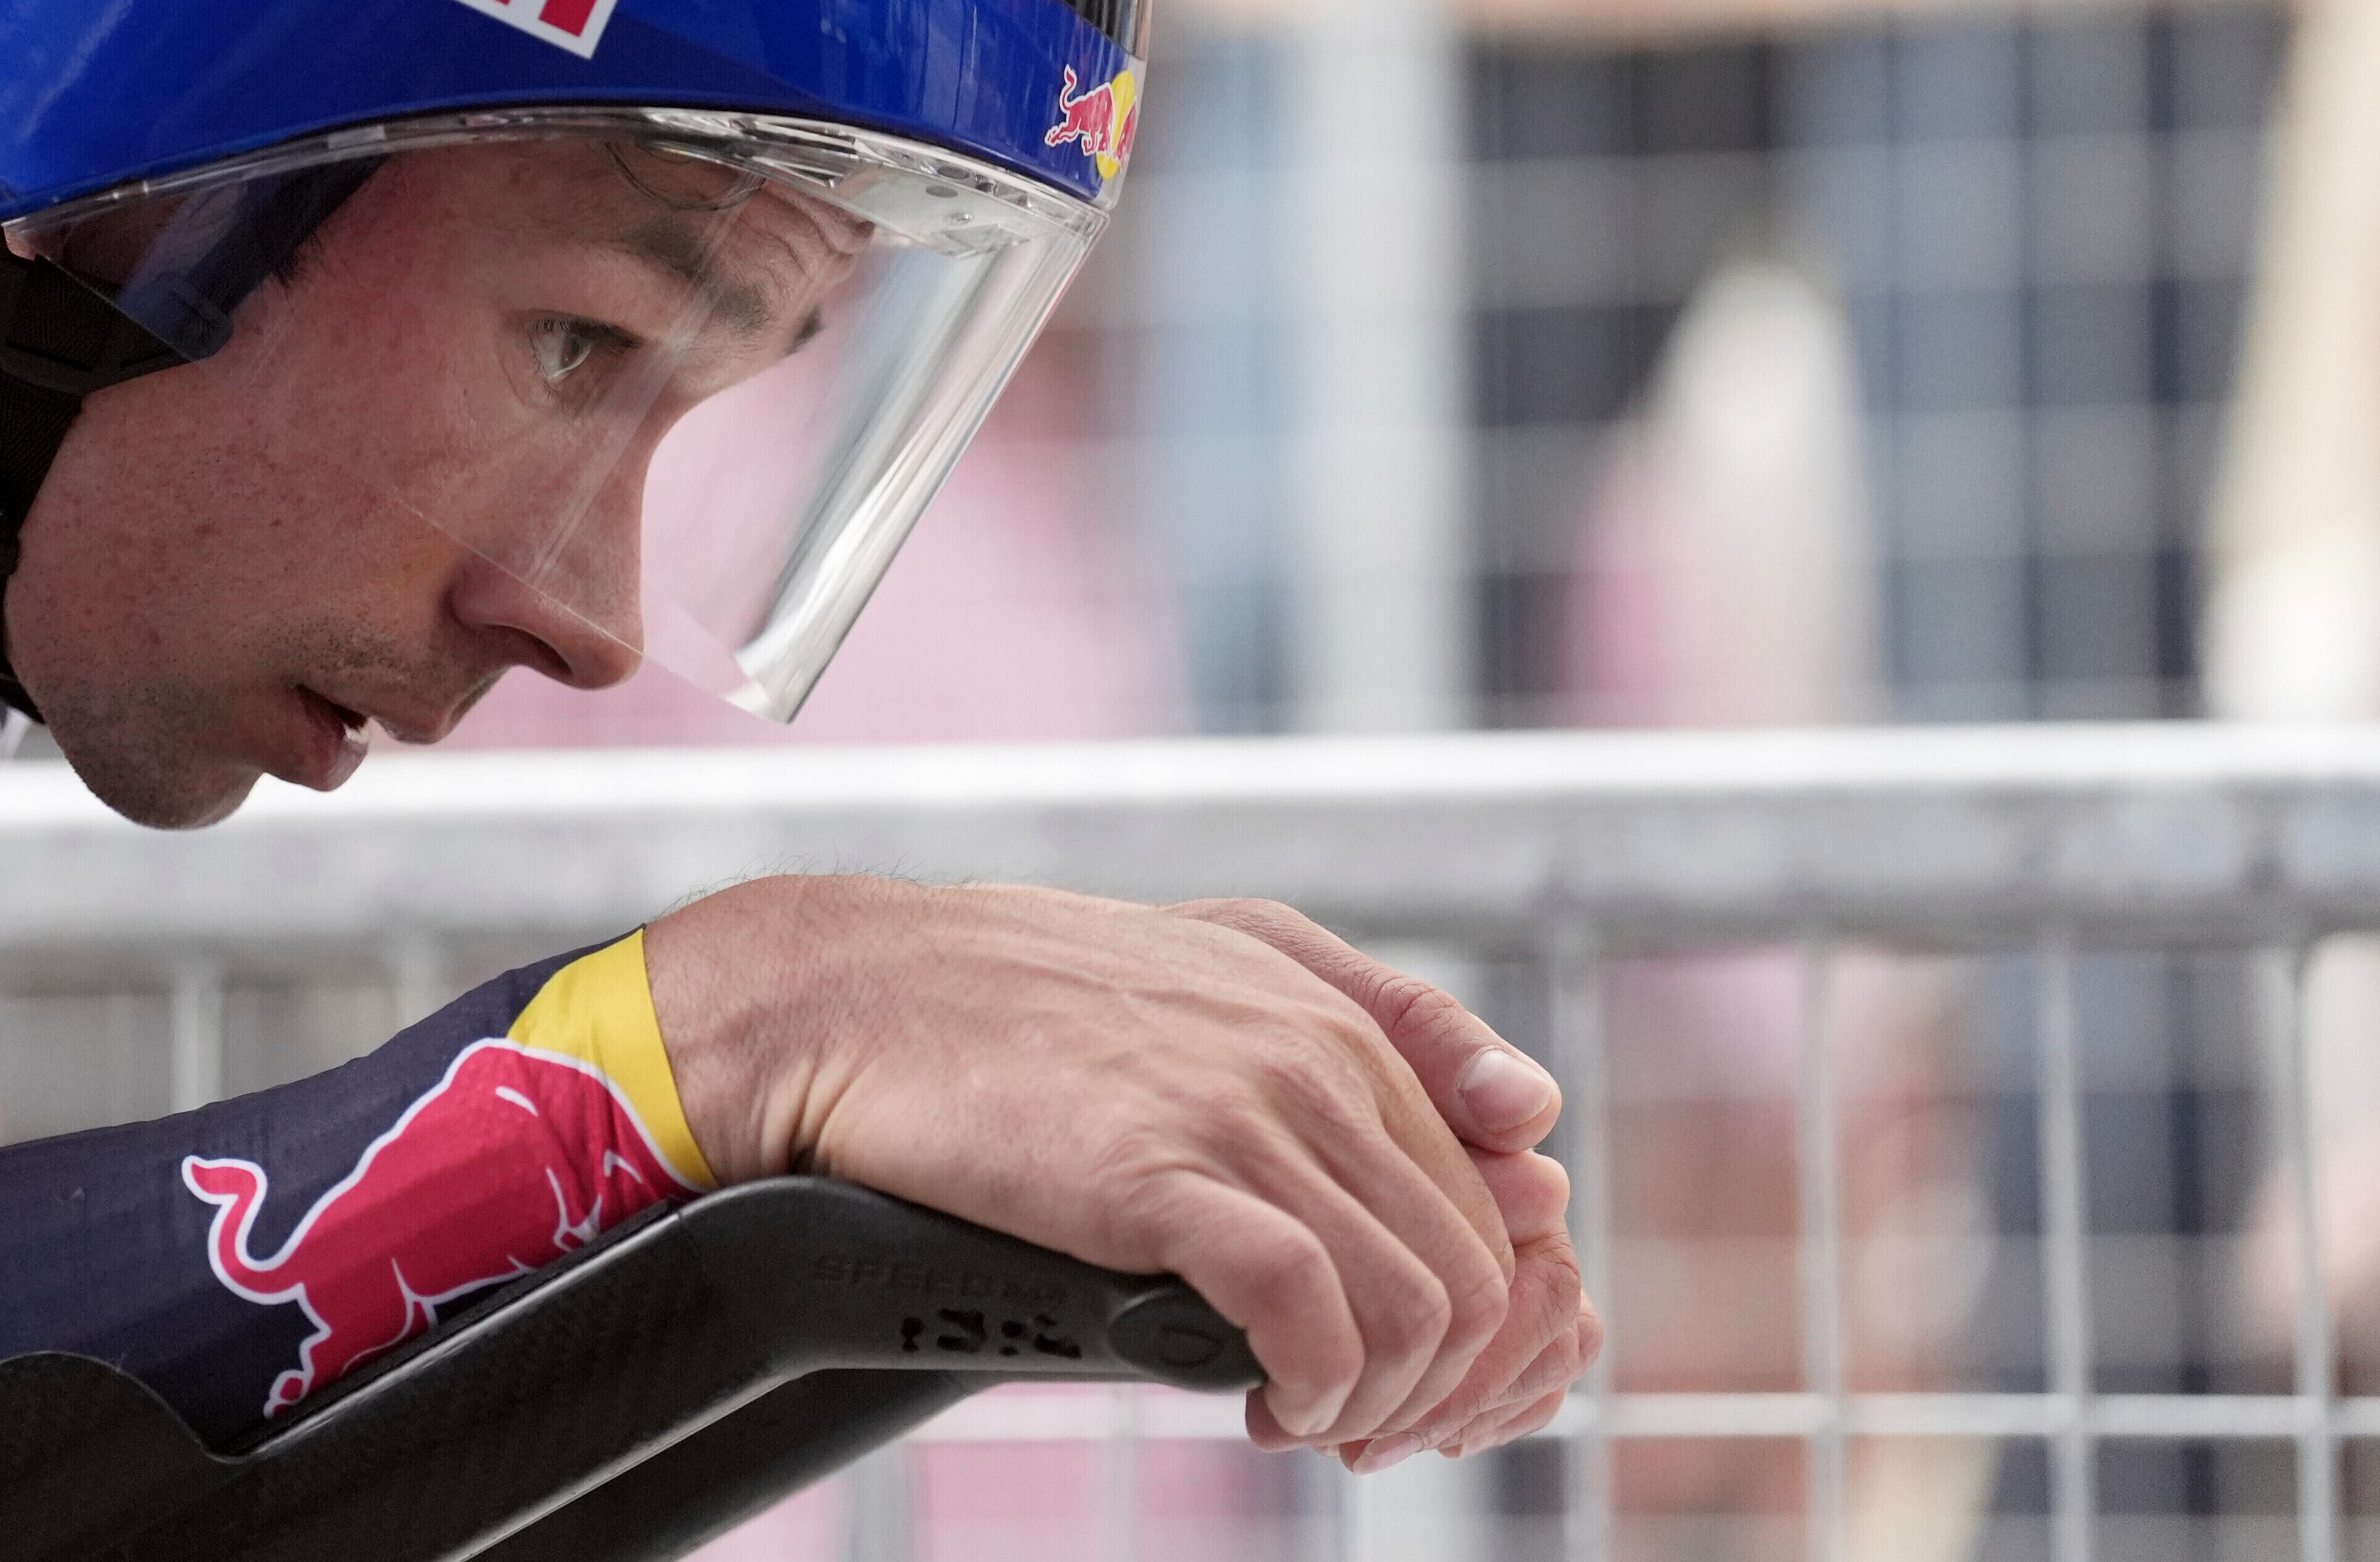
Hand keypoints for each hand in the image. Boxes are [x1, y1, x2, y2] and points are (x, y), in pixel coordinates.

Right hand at [644, 877, 1524, 1446]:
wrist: (846, 996)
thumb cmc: (1010, 999)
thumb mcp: (1215, 962)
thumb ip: (1379, 1018)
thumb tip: (1533, 1117)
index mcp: (1331, 1012)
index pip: (1499, 1196)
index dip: (1473, 1312)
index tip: (1396, 1360)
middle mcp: (1311, 1054)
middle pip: (1480, 1267)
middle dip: (1437, 1378)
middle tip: (1349, 1416)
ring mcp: (1242, 1111)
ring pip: (1420, 1306)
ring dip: (1381, 1399)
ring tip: (1304, 1417)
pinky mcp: (1163, 1178)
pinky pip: (1315, 1316)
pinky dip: (1315, 1388)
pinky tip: (1264, 1403)